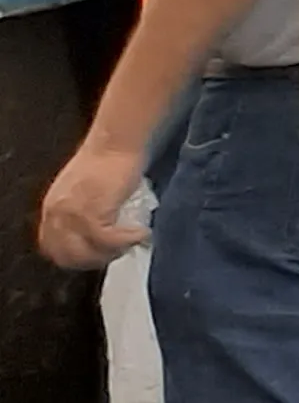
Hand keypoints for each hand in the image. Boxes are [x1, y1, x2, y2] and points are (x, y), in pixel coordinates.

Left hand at [36, 139, 149, 269]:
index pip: (53, 246)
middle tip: (118, 252)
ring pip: (88, 253)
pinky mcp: (91, 214)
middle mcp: (56, 214)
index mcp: (53, 208)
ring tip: (132, 242)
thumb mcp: (84, 189)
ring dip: (113, 253)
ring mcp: (72, 216)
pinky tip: (141, 233)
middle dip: (96, 260)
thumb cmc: (108, 158)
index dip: (76, 256)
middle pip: (69, 256)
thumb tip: (98, 231)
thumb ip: (82, 209)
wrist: (116, 142)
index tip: (99, 253)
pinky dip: (127, 241)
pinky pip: (108, 241)